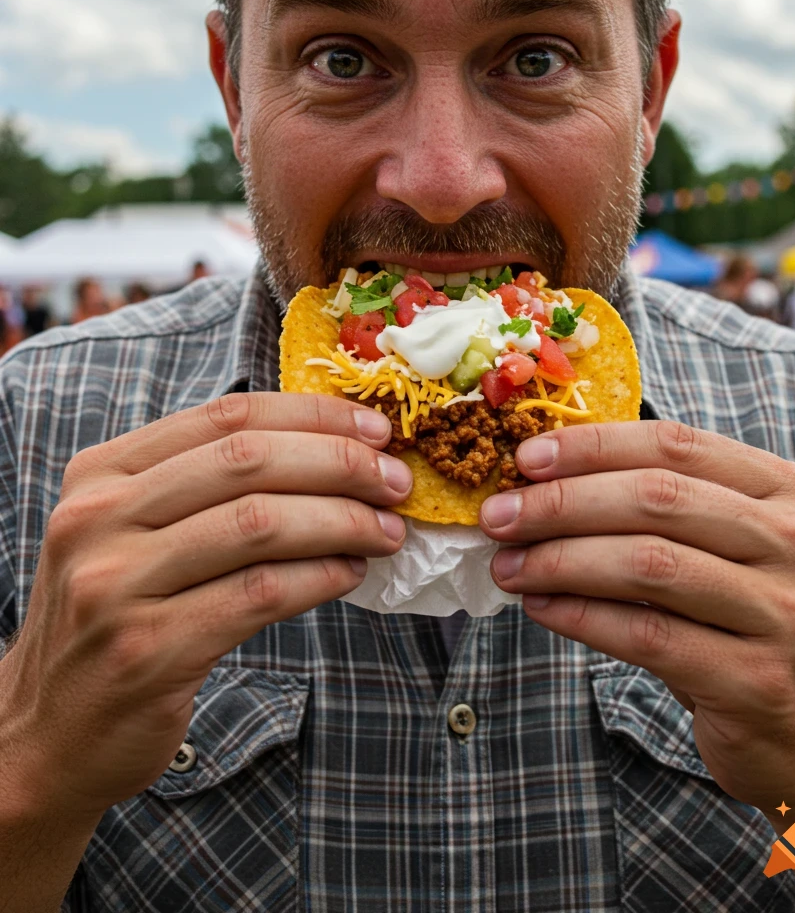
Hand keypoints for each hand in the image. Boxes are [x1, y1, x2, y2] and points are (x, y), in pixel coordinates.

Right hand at [0, 392, 408, 820]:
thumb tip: (331, 451)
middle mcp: (99, 518)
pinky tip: (350, 574)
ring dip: (341, 521)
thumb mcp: (131, 531)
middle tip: (395, 481)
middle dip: (339, 464)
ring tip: (386, 530)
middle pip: (248, 462)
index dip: (313, 415)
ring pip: (260, 525)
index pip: (226, 416)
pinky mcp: (148, 650)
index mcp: (101, 472)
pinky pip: (259, 595)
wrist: (44, 734)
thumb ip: (204, 486)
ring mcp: (117, 585)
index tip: (374, 428)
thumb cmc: (112, 619)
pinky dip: (319, 578)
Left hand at [479, 420, 794, 810]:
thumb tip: (543, 477)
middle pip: (657, 499)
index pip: (676, 444)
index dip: (593, 446)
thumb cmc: (744, 625)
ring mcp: (785, 614)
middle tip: (498, 515)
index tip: (526, 457)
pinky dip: (581, 616)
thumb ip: (661, 508)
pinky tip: (541, 608)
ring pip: (648, 564)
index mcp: (787, 493)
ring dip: (561, 560)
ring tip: (508, 566)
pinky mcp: (757, 681)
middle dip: (562, 503)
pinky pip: (646, 635)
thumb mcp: (725, 550)